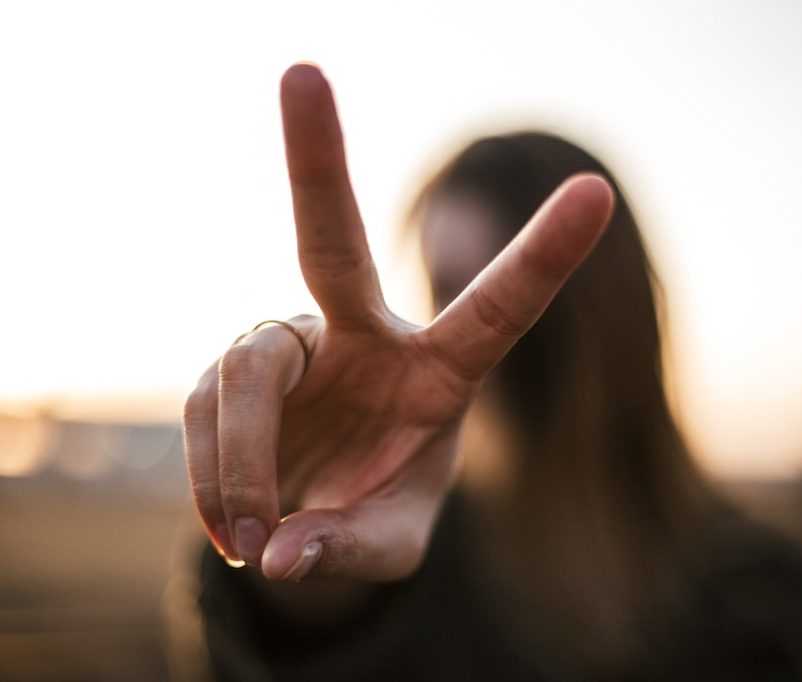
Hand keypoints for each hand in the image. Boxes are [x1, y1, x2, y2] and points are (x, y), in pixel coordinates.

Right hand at [183, 63, 613, 581]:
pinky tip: (234, 528)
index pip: (497, 309)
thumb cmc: (372, 515)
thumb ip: (353, 551)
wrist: (308, 518)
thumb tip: (286, 557)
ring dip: (241, 467)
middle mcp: (360, 333)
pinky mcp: (227, 369)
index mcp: (437, 370)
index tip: (597, 191)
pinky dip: (211, 482)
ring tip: (254, 538)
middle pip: (331, 240)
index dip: (542, 256)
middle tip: (298, 71)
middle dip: (317, 158)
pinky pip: (204, 414)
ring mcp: (288, 344)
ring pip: (245, 376)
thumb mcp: (390, 544)